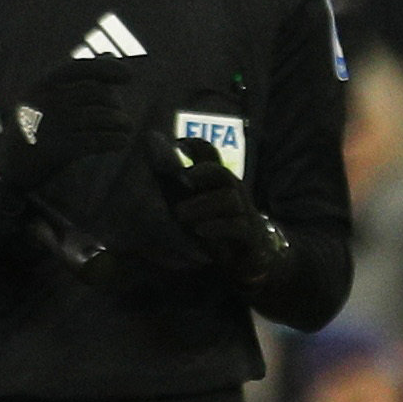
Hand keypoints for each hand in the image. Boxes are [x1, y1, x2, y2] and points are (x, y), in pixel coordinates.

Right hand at [0, 53, 132, 187]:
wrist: (6, 167)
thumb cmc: (33, 128)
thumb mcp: (47, 98)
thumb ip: (77, 79)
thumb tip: (110, 57)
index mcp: (41, 85)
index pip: (78, 68)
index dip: (106, 69)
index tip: (129, 76)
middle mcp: (45, 101)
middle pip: (94, 92)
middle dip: (114, 102)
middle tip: (122, 115)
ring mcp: (51, 125)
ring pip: (98, 116)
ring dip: (120, 122)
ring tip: (126, 128)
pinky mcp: (58, 149)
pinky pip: (96, 140)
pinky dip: (114, 140)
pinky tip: (121, 142)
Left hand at [151, 136, 288, 285]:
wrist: (253, 257)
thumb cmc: (217, 226)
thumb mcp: (193, 202)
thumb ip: (174, 179)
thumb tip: (149, 145)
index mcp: (216, 181)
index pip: (208, 154)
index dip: (193, 145)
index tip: (176, 145)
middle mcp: (232, 192)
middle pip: (221, 173)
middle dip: (204, 172)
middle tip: (187, 179)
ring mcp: (243, 213)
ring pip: (229, 199)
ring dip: (203, 205)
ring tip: (181, 215)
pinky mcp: (250, 236)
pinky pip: (238, 227)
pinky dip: (218, 227)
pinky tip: (201, 230)